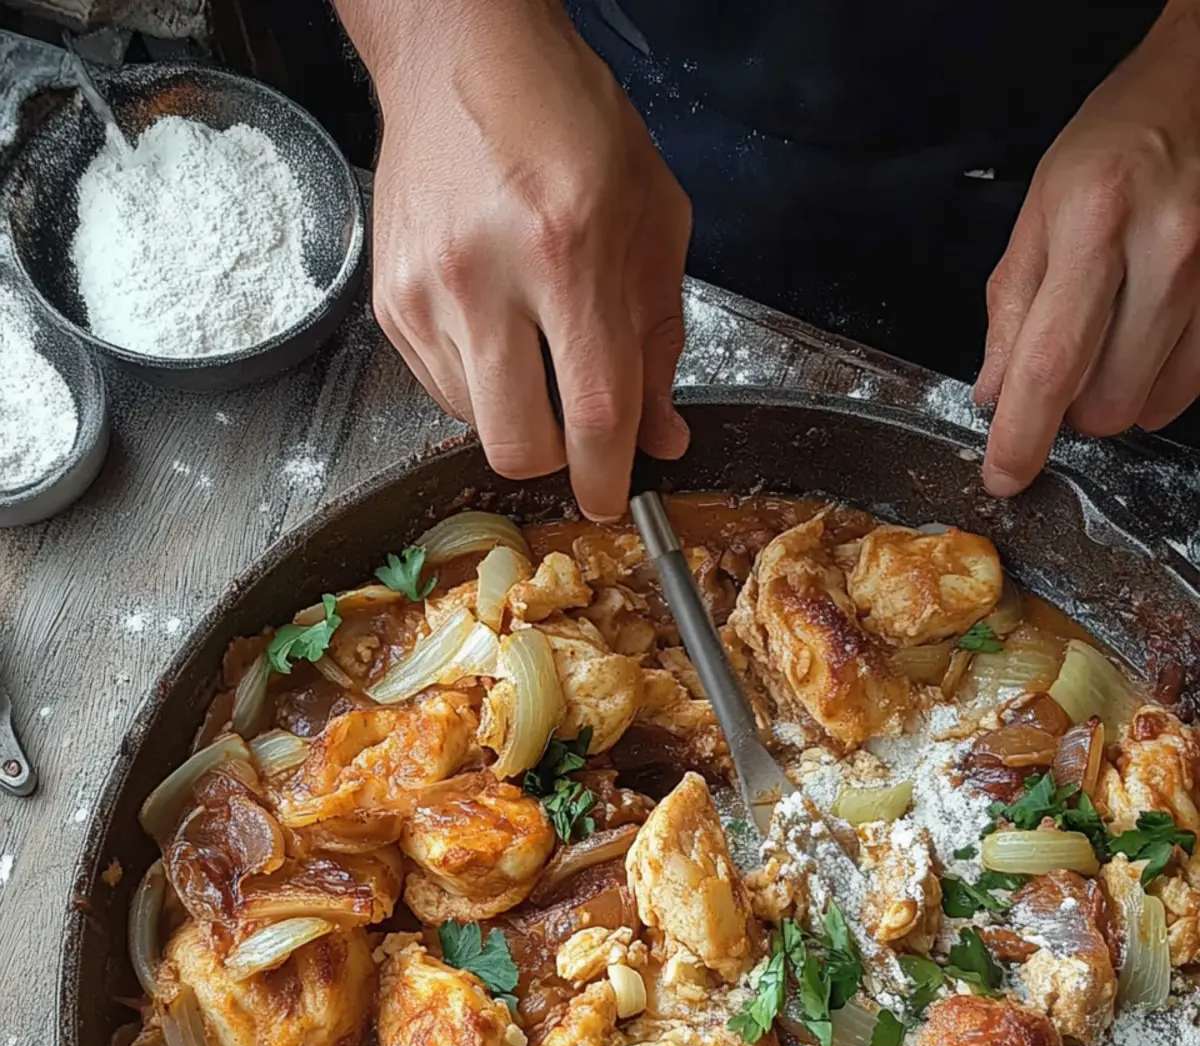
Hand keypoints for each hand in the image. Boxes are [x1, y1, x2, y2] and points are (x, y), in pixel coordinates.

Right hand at [339, 0, 691, 520]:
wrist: (461, 57)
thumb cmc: (567, 122)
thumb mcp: (652, 220)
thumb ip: (660, 339)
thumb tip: (661, 433)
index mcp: (567, 252)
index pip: (593, 411)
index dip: (606, 477)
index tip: (611, 497)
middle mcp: (486, 276)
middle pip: (517, 444)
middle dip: (555, 461)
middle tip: (576, 432)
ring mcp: (426, 292)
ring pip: (475, 425)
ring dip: (517, 415)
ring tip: (535, 349)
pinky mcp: (390, 302)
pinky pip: (440, 390)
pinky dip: (478, 385)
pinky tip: (497, 329)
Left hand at [976, 2, 1199, 494]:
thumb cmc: (1118, 142)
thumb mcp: (1042, 210)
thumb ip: (1012, 308)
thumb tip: (994, 393)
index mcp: (1096, 225)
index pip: (1050, 364)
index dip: (1022, 435)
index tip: (1003, 474)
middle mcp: (1167, 253)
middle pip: (1106, 404)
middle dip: (1070, 408)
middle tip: (1061, 366)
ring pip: (1151, 405)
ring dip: (1115, 395)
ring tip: (1108, 338)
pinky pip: (1189, 384)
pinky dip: (1156, 380)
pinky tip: (1144, 335)